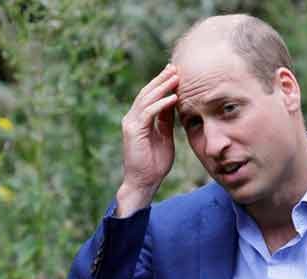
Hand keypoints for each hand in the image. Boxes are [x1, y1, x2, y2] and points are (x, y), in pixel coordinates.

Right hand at [117, 64, 179, 216]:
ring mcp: (131, 124)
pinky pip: (148, 113)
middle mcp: (132, 118)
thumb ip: (166, 120)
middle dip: (161, 80)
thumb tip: (173, 103)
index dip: (161, 84)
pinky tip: (173, 97)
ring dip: (162, 87)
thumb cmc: (154, 164)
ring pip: (146, 99)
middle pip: (146, 93)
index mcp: (139, 120)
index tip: (175, 73)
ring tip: (175, 77)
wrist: (144, 181)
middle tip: (175, 68)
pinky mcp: (133, 131)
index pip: (149, 96)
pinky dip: (161, 104)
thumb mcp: (164, 137)